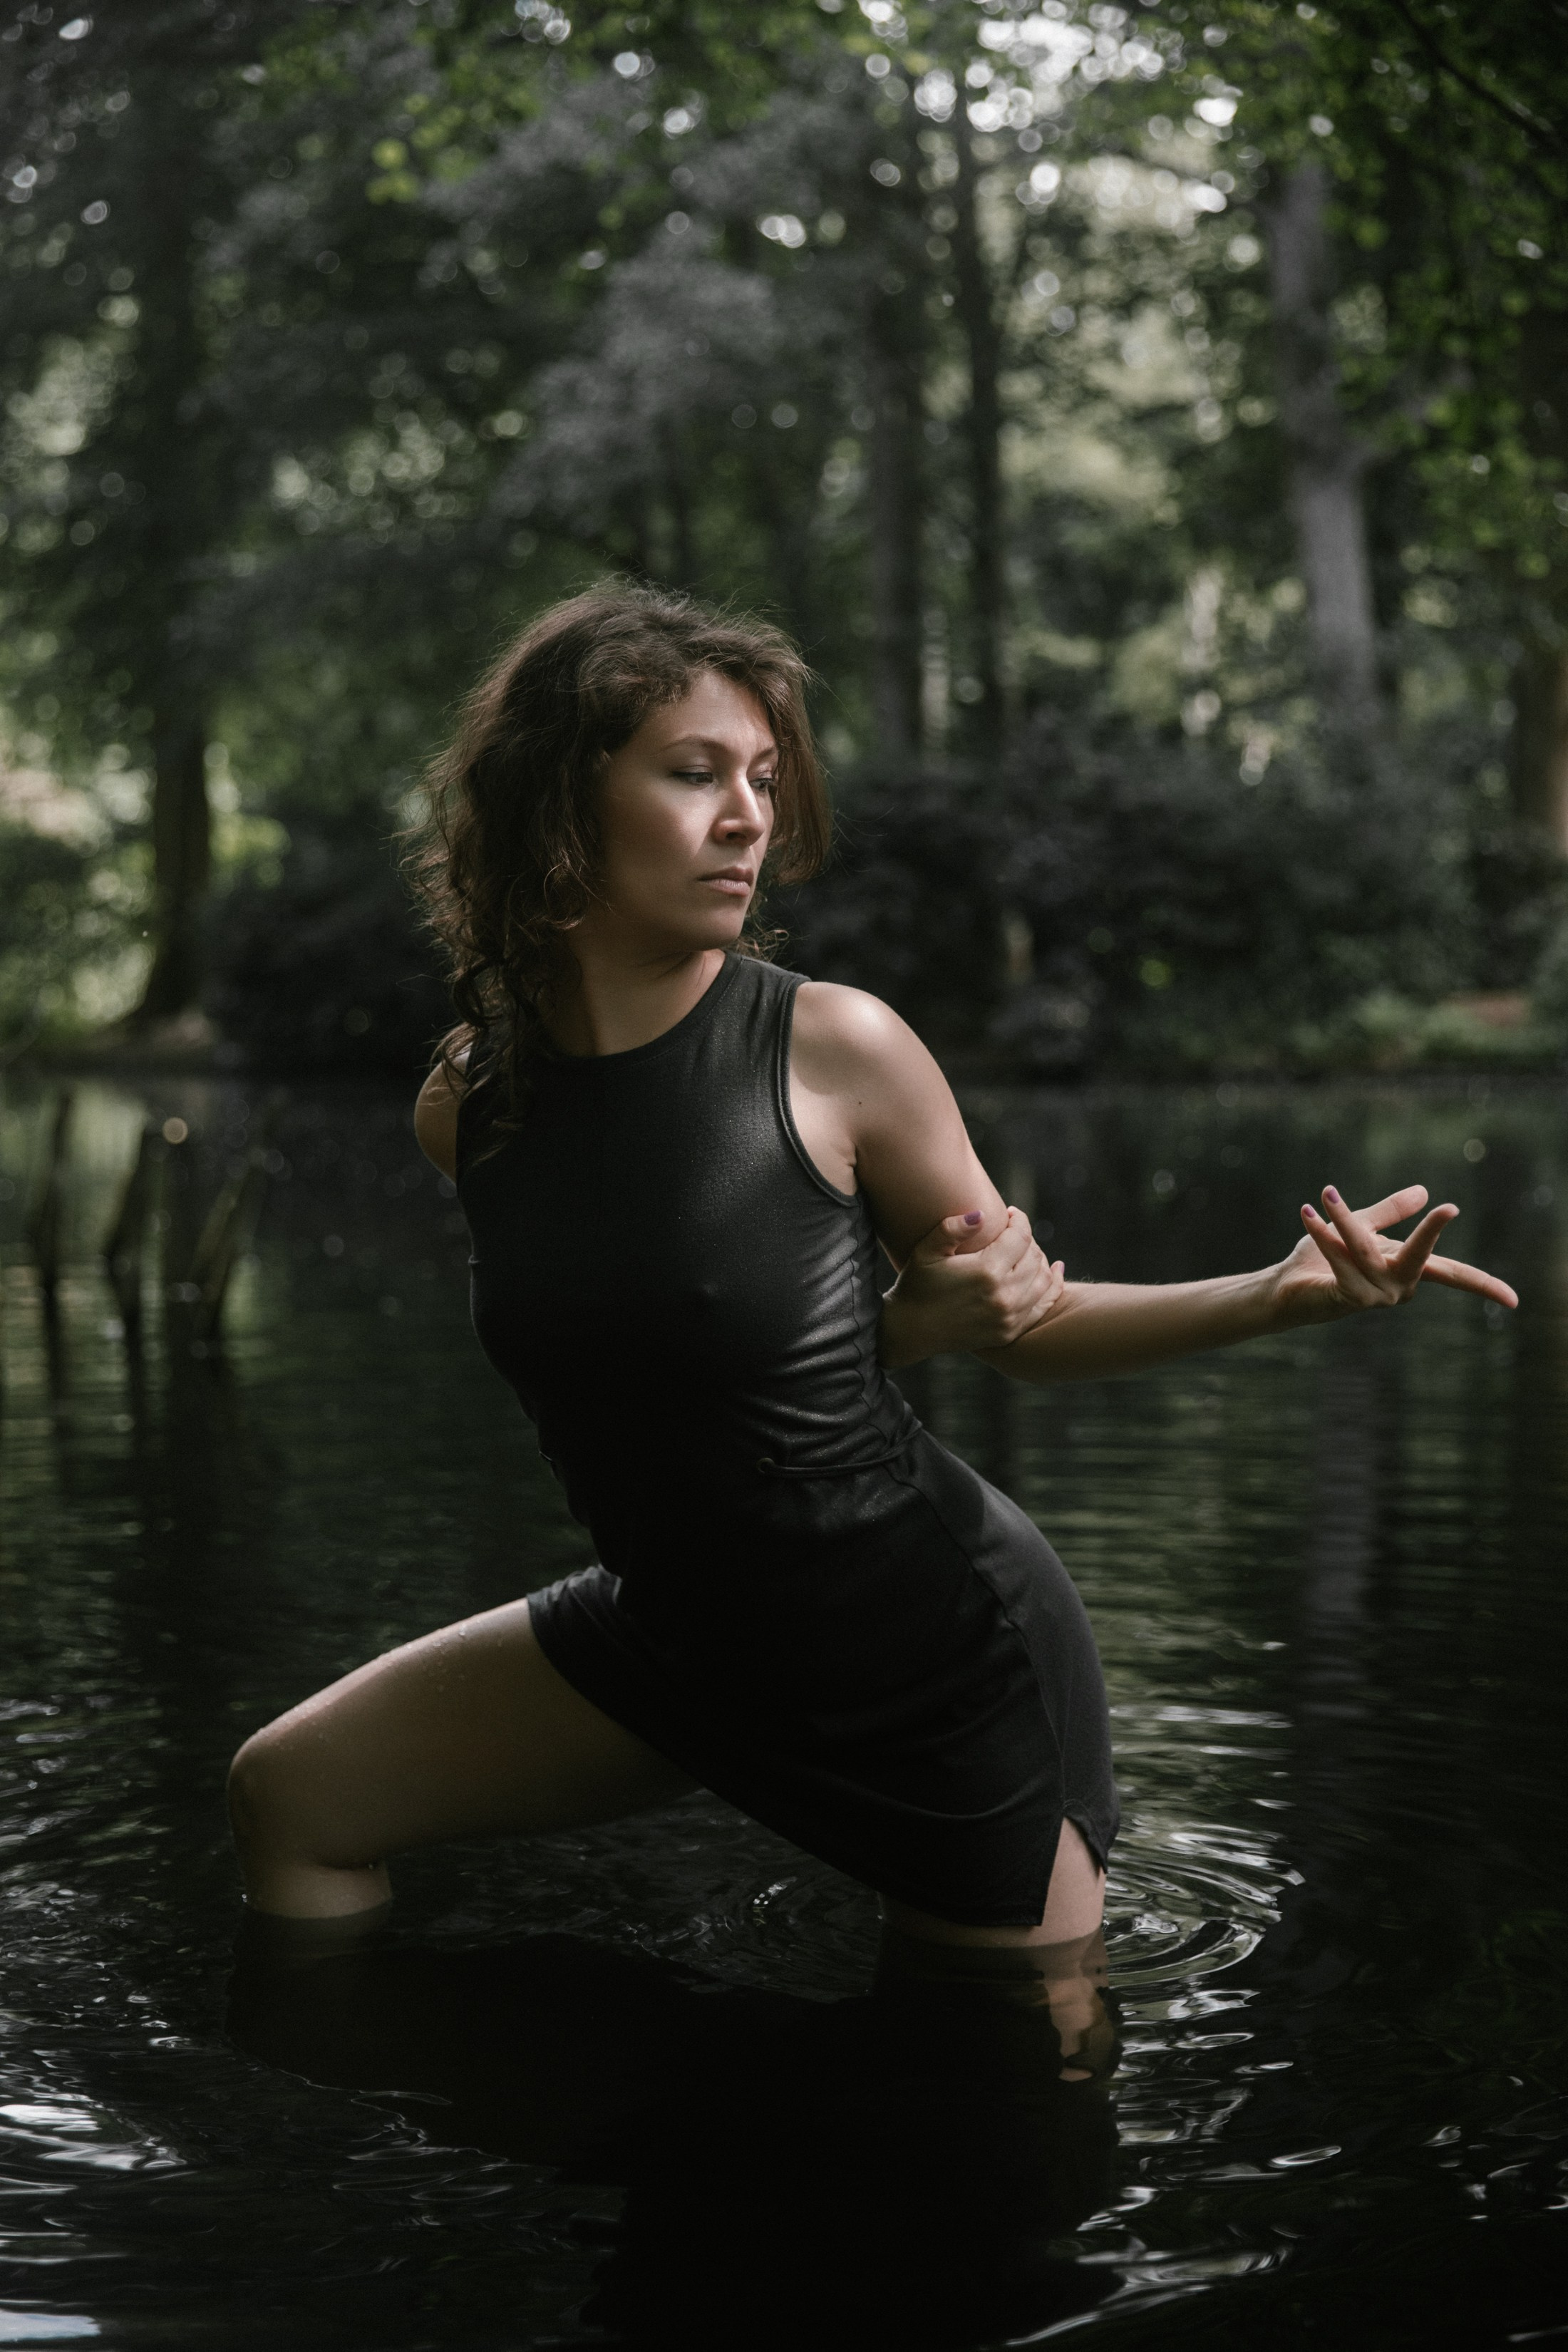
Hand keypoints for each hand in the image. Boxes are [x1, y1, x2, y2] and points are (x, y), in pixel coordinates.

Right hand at [879, 1206, 1064, 1368]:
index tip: (1011, 1214)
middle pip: (1035, 1256)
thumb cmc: (917, 1285)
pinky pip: (1043, 1306)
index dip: (1019, 1220)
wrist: (911, 1331)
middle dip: (1028, 1239)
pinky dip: (1052, 1287)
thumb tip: (982, 1213)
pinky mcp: (1010, 1332)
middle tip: (1015, 1233)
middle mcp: (1004, 1295)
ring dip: (1041, 1260)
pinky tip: (1054, 1272)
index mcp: (986, 1271)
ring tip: (1028, 1250)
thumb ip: (952, 1228)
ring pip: (1044, 1280)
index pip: (1020, 1236)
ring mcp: (1009, 1317)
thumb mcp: (927, 1251)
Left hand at [1276, 1183, 1518, 1321]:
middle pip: (1423, 1259)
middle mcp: (1398, 1288)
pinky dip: (1326, 1235)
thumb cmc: (1319, 1260)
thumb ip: (1390, 1212)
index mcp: (1406, 1271)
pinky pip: (1341, 1261)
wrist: (1283, 1287)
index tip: (1514, 1301)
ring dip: (1344, 1220)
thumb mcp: (1360, 1228)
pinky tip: (1309, 1216)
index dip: (1481, 1285)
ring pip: (1367, 1250)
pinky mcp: (1347, 1300)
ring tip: (1326, 1194)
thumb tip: (1425, 1191)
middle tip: (1449, 1210)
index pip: (1451, 1274)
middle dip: (1433, 1233)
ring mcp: (1375, 1298)